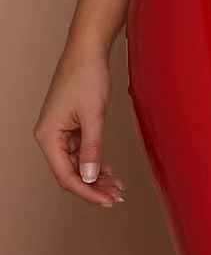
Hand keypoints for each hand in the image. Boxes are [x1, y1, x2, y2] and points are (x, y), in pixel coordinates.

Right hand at [33, 47, 124, 206]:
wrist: (88, 52)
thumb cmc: (87, 77)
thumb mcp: (94, 116)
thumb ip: (93, 147)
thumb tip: (91, 176)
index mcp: (48, 136)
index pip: (66, 175)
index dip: (88, 191)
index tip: (107, 201)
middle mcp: (50, 136)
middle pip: (71, 173)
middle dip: (94, 187)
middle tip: (117, 196)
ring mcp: (60, 132)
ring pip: (78, 164)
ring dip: (97, 176)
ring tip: (117, 187)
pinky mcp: (71, 126)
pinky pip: (82, 152)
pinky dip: (96, 162)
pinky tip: (110, 171)